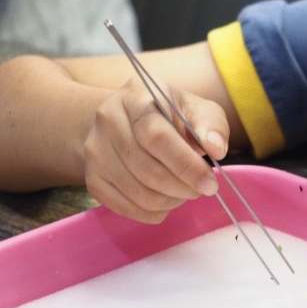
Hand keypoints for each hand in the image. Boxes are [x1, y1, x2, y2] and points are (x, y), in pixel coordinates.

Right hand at [82, 76, 230, 223]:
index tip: (210, 183)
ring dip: (169, 200)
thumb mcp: (197, 110)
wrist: (130, 121)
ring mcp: (95, 150)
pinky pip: (124, 207)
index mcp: (136, 95)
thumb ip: (212, 125)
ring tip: (186, 192)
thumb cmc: (172, 115)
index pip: (155, 136)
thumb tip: (215, 149)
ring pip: (136, 191)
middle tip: (203, 190)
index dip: (186, 164)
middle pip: (145, 167)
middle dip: (182, 186)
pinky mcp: (92, 177)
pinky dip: (152, 212)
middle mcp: (108, 119)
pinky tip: (167, 200)